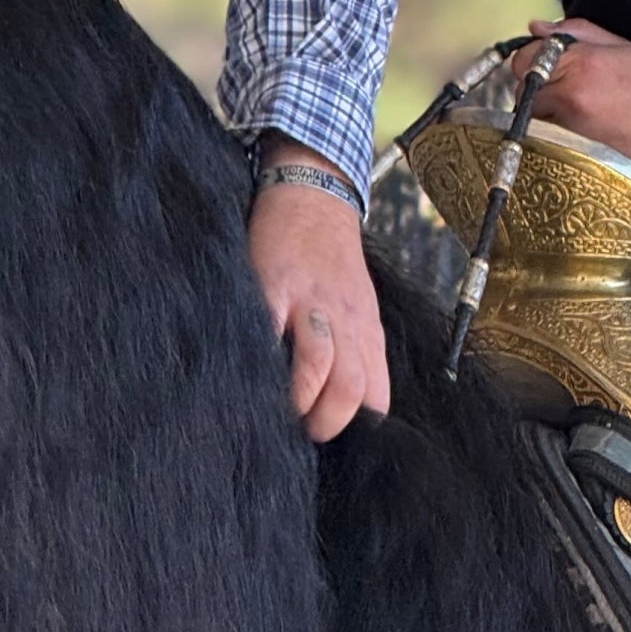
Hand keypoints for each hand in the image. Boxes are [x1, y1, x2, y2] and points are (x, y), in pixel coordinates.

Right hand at [246, 137, 391, 441]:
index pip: (377, 396)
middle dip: (328, 421)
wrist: (314, 196)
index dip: (356, 425)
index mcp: (368, 332)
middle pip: (354, 388)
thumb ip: (355, 352)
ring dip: (300, 399)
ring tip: (281, 410)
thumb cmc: (332, 263)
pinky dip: (263, 360)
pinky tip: (254, 373)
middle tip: (304, 430)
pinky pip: (272, 331)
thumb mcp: (359, 308)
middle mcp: (347, 321)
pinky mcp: (275, 286)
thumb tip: (342, 407)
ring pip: (321, 365)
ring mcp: (311, 304)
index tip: (330, 435)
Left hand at [512, 20, 630, 194]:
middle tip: (563, 89)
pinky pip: (543, 137)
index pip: (525, 56)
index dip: (532, 58)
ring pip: (530, 115)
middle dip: (536, 86)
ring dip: (542, 111)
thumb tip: (538, 28)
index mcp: (582, 62)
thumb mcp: (625, 48)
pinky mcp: (570, 150)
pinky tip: (578, 128)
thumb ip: (578, 32)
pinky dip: (552, 131)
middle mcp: (569, 93)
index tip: (546, 64)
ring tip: (575, 111)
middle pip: (521, 88)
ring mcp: (568, 125)